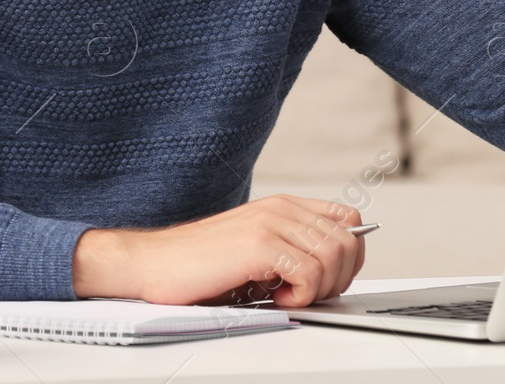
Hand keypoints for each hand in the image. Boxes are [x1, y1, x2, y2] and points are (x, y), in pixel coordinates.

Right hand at [71, 193, 366, 307]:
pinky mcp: (259, 245)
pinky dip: (302, 296)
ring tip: (289, 297)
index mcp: (283, 206)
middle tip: (310, 295)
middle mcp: (281, 209)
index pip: (348, 219)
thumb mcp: (254, 249)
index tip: (330, 279)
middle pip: (348, 240)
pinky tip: (276, 299)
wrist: (153, 264)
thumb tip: (330, 271)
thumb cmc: (198, 264)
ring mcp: (271, 223)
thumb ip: (289, 249)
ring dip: (320, 288)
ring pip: (334, 255)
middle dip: (339, 278)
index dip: (350, 254)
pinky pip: (310, 272)